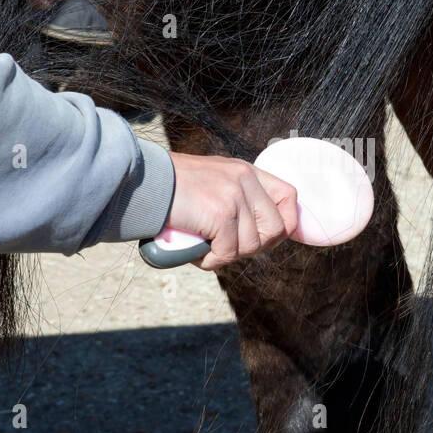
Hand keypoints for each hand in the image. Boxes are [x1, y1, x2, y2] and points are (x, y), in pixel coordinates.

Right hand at [166, 154, 298, 269]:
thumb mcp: (213, 181)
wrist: (143, 182)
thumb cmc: (170, 188)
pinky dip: (210, 260)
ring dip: (226, 255)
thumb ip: (236, 198)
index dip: (286, 223)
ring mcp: (234, 196)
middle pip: (276, 229)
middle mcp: (245, 180)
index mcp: (246, 171)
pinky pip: (227, 254)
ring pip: (250, 246)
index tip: (268, 239)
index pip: (289, 196)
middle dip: (253, 247)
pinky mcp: (221, 215)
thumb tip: (255, 233)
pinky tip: (196, 251)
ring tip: (204, 246)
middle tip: (227, 247)